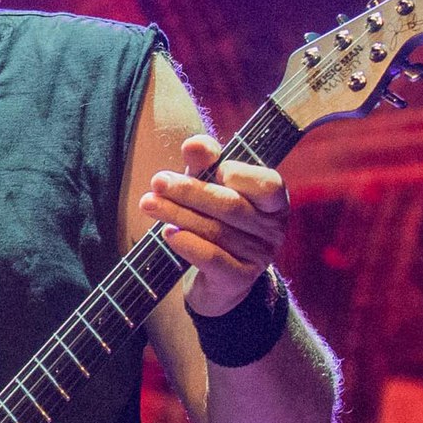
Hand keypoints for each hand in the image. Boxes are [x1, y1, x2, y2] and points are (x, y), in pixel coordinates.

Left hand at [140, 135, 289, 317]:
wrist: (218, 277)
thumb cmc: (216, 219)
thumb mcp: (211, 186)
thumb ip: (206, 162)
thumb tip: (193, 144)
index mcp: (274, 201)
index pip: (267, 184)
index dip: (237, 173)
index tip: (204, 166)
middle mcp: (273, 229)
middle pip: (230, 205)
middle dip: (189, 191)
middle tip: (157, 181)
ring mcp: (259, 256)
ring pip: (215, 230)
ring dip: (177, 214)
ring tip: (149, 203)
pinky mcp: (239, 278)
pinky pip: (212, 258)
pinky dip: (187, 244)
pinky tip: (167, 233)